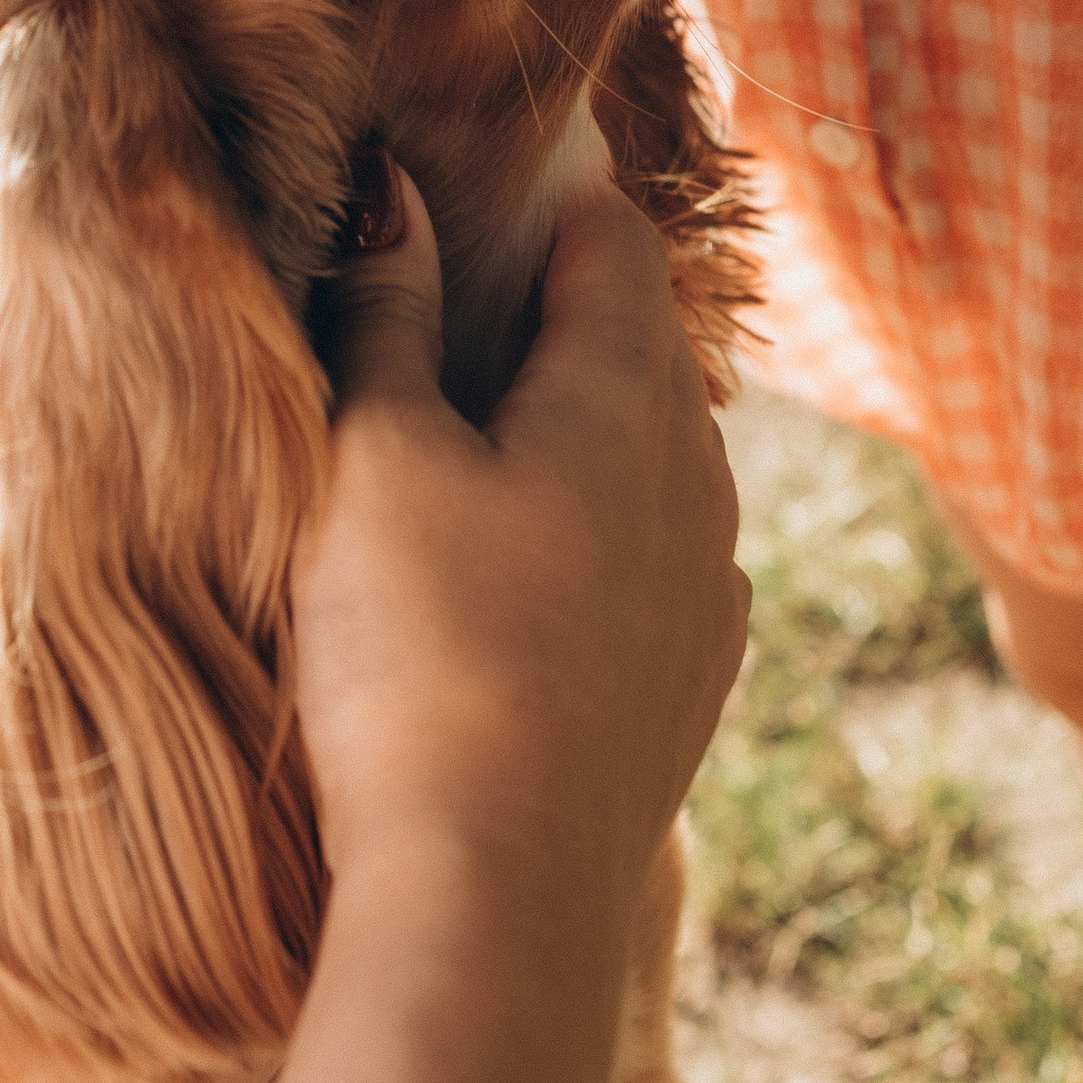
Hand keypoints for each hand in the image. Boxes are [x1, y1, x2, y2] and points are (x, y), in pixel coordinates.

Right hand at [296, 161, 749, 925]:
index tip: (471, 183)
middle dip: (553, 314)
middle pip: (637, 348)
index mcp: (629, 394)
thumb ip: (388, 314)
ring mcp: (711, 591)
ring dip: (571, 434)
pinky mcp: (692, 687)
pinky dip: (588, 536)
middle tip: (442, 309)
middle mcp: (700, 478)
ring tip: (463, 450)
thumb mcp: (371, 458)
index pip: (615, 238)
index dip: (543, 196)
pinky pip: (649, 562)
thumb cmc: (420, 654)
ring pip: (648, 461)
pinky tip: (508, 580)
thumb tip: (391, 191)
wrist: (494, 898)